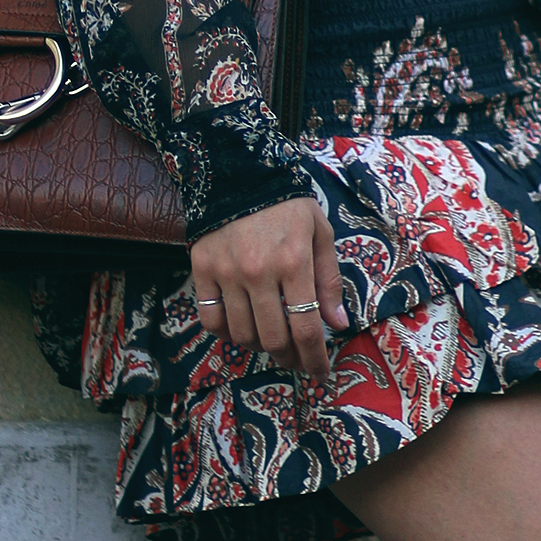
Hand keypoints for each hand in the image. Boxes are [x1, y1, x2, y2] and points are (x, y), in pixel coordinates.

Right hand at [189, 196, 347, 379]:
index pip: (305, 327)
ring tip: (270, 340)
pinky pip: (211, 319)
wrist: (239, 170)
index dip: (314, 358)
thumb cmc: (288, 203)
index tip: (319, 370)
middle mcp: (259, 271)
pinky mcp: (202, 269)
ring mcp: (227, 272)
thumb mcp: (320, 232)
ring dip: (259, 346)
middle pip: (273, 338)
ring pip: (242, 334)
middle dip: (289, 358)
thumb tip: (337, 323)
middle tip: (295, 359)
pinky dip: (226, 332)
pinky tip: (240, 327)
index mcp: (294, 262)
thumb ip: (329, 279)